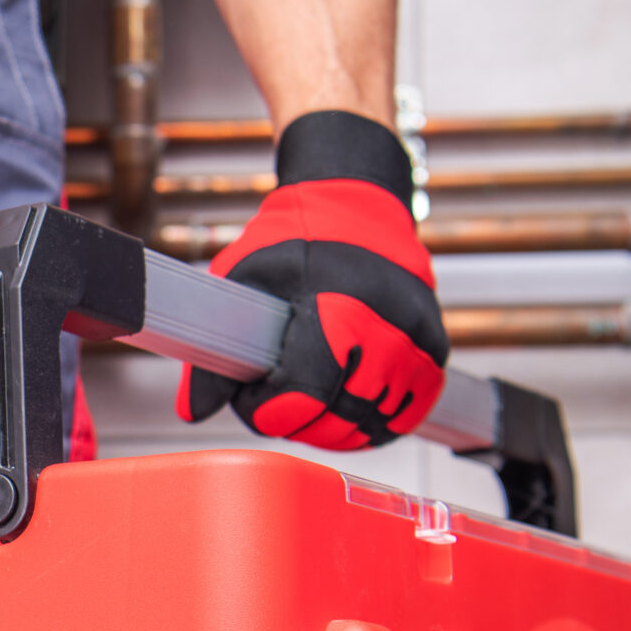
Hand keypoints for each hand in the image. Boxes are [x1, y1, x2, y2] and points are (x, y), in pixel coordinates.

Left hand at [178, 110, 446, 450]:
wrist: (359, 204)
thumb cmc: (297, 238)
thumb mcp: (242, 280)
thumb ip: (213, 351)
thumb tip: (195, 408)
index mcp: (336, 307)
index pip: (303, 398)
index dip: (270, 409)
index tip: (257, 396)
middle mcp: (387, 324)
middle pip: (339, 418)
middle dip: (301, 421)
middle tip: (281, 397)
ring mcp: (418, 338)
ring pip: (375, 422)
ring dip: (338, 426)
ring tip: (313, 400)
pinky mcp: (435, 347)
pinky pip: (409, 409)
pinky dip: (378, 420)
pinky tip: (350, 405)